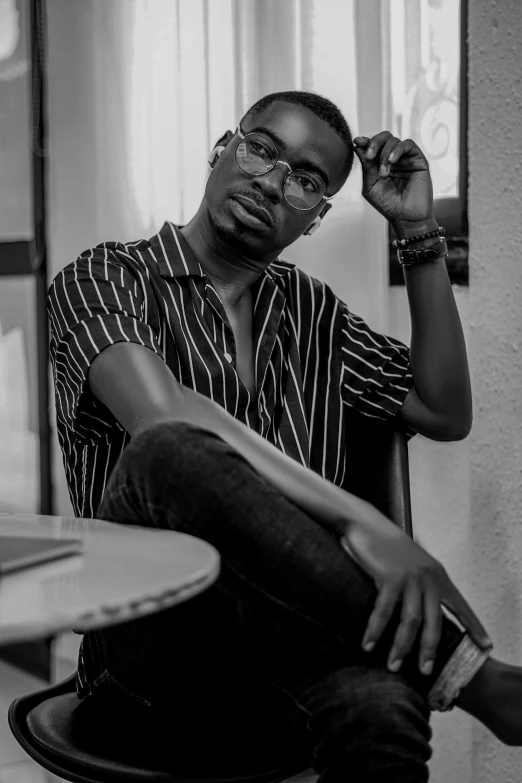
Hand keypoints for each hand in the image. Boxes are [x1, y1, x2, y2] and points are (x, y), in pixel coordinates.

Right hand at [340, 522, 491, 675]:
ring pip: (411, 621)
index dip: (474, 626)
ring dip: (401, 647)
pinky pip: (383, 611)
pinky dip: (375, 630)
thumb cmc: (388, 547)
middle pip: (434, 622)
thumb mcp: (415, 564)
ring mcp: (410, 578)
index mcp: (438, 576)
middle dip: (430, 650)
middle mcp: (428, 578)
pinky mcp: (389, 578)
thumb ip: (424, 585)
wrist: (367, 524)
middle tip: (426, 671)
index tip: (486, 646)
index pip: (460, 606)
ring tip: (394, 666)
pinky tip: (369, 644)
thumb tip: (427, 614)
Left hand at [353, 131, 433, 228]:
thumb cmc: (388, 205)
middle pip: (384, 138)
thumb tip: (357, 145)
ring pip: (394, 140)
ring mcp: (406, 158)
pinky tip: (392, 161)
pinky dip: (398, 149)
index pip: (373, 146)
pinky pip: (408, 144)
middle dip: (374, 143)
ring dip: (385, 154)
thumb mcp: (371, 186)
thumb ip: (366, 167)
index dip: (365, 141)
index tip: (357, 142)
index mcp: (380, 164)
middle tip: (369, 156)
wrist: (406, 218)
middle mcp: (393, 159)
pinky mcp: (418, 160)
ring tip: (384, 173)